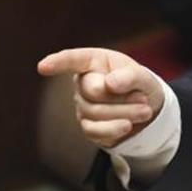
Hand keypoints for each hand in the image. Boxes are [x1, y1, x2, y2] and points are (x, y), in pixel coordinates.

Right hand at [37, 47, 163, 149]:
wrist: (148, 110)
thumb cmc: (141, 86)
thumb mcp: (144, 77)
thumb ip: (130, 77)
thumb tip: (109, 84)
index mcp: (95, 61)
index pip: (74, 59)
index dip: (59, 62)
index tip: (43, 66)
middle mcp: (83, 82)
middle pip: (92, 91)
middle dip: (120, 97)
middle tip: (143, 99)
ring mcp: (83, 105)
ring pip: (94, 112)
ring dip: (124, 113)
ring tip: (145, 110)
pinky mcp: (87, 126)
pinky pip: (94, 130)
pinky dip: (114, 129)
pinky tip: (128, 126)